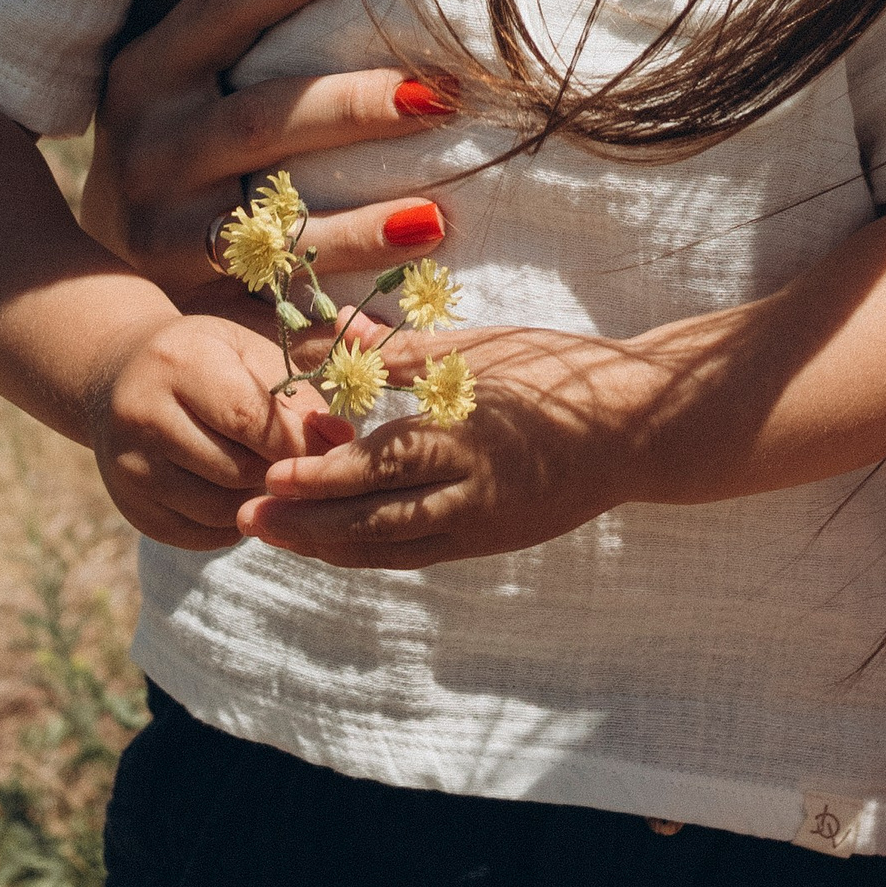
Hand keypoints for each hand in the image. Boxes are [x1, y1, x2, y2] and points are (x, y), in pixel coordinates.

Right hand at [77, 0, 461, 296]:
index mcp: (145, 70)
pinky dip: (336, 313)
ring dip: (357, 223)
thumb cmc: (157, 130)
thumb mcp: (152, 50)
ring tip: (438, 213)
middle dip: (353, 107)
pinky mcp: (197, 304)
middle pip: (260, 120)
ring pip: (271, 226)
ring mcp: (169, 235)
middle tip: (446, 94)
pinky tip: (402, 310)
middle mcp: (151, 150)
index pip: (224, 9)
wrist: (78, 273)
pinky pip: (277, 307)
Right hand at [87, 311, 320, 551]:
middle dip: (278, 472)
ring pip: (220, 509)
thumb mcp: (245, 352)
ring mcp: (130, 467)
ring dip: (256, 498)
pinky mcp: (130, 507)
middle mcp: (143, 417)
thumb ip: (294, 393)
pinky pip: (199, 535)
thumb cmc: (200, 357)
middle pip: (237, 470)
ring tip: (265, 473)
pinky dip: (230, 523)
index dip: (296, 441)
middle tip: (297, 462)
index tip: (329, 446)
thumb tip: (341, 439)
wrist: (117, 376)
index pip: (248, 419)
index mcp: (178, 364)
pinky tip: (234, 492)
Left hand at [233, 327, 653, 568]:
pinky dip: (373, 549)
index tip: (269, 474)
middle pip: (370, 519)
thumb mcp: (479, 347)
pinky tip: (340, 542)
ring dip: (330, 545)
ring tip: (280, 537)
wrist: (637, 427)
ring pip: (390, 547)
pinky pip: (419, 552)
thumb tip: (332, 335)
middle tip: (248, 517)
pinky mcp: (492, 539)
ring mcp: (480, 524)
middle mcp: (467, 492)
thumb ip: (402, 351)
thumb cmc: (556, 371)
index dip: (319, 475)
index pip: (375, 465)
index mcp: (462, 436)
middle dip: (305, 522)